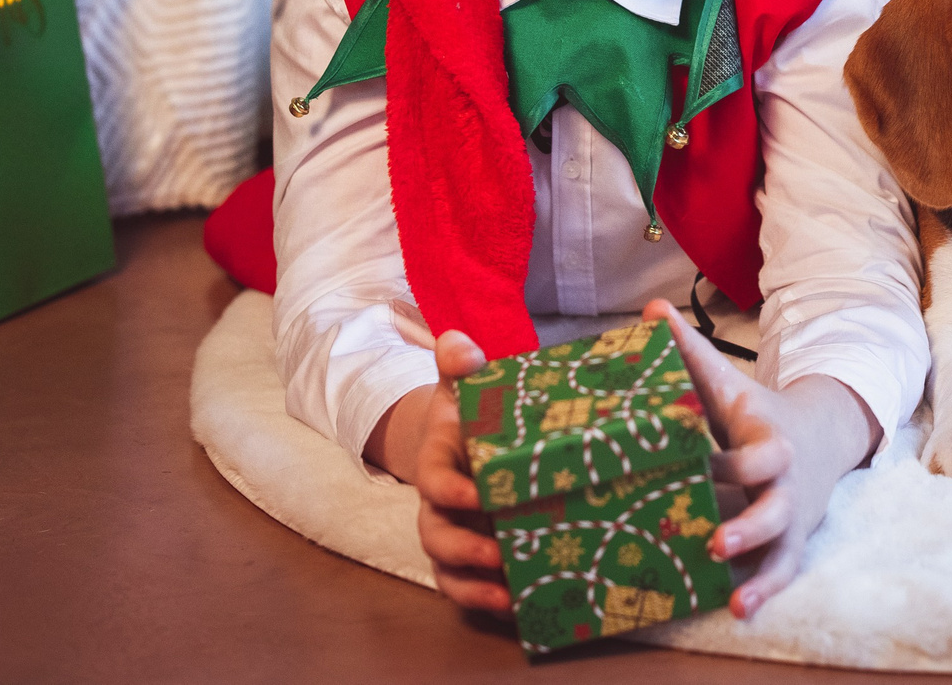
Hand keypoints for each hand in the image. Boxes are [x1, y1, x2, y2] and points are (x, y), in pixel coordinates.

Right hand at [368, 330, 509, 613]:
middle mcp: (440, 505)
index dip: (451, 492)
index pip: (433, 480)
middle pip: (435, 535)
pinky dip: (484, 600)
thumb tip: (456, 343)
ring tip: (511, 594)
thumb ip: (458, 364)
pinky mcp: (472, 559)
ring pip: (448, 569)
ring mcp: (454, 534)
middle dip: (464, 550)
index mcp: (438, 462)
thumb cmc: (471, 413)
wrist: (470, 441)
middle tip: (500, 556)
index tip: (480, 497)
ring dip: (476, 585)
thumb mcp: (463, 385)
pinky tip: (517, 608)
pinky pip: (465, 588)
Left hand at [647, 300, 880, 619]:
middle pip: (775, 502)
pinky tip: (740, 609)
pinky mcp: (791, 541)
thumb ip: (691, 351)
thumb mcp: (729, 382)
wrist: (821, 434)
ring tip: (736, 591)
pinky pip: (782, 570)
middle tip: (715, 537)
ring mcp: (791, 514)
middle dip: (749, 522)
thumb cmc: (755, 412)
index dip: (732, 462)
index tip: (702, 465)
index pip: (757, 453)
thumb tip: (651, 309)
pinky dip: (765, 590)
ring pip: (782, 544)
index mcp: (770, 439)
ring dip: (760, 567)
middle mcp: (785, 480)